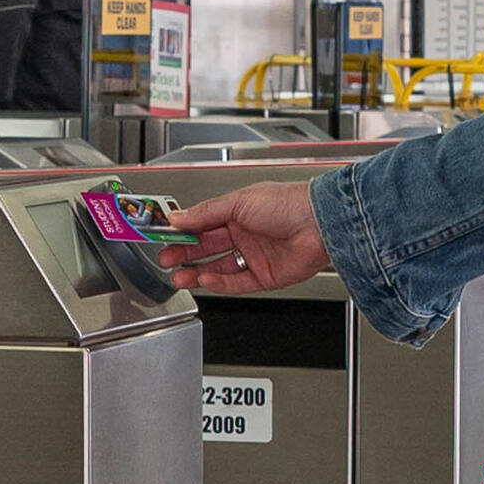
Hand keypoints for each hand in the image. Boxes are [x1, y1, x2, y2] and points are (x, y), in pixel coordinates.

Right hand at [154, 182, 327, 294]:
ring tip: (178, 275)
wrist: (319, 223)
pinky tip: (204, 279)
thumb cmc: (288, 203)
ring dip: (197, 272)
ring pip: (218, 268)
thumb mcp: (238, 201)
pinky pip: (236, 282)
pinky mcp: (264, 276)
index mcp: (238, 211)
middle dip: (185, 254)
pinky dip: (218, 282)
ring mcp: (254, 256)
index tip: (164, 237)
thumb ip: (206, 213)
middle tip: (165, 258)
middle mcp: (245, 234)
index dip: (183, 231)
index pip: (203, 224)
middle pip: (207, 248)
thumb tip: (179, 217)